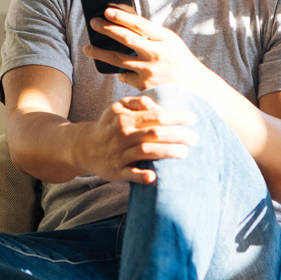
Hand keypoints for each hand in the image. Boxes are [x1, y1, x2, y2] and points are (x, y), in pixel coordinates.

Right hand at [79, 95, 197, 183]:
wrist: (85, 147)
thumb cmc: (109, 126)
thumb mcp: (118, 108)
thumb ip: (138, 103)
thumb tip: (157, 105)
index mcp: (125, 118)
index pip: (155, 116)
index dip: (176, 117)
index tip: (193, 118)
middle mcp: (122, 136)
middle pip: (154, 134)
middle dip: (178, 135)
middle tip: (195, 138)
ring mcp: (119, 155)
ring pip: (146, 152)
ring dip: (168, 152)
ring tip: (185, 152)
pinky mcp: (117, 172)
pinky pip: (130, 174)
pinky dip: (141, 176)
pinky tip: (154, 176)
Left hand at [84, 8, 209, 91]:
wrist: (197, 90)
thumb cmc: (179, 62)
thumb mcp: (171, 44)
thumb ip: (151, 35)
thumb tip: (122, 26)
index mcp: (165, 39)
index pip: (139, 24)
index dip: (121, 16)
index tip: (106, 10)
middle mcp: (157, 53)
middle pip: (125, 38)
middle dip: (106, 29)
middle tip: (92, 23)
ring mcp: (150, 71)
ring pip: (117, 59)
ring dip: (100, 53)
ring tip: (88, 48)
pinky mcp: (144, 86)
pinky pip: (124, 76)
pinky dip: (120, 72)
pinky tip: (116, 70)